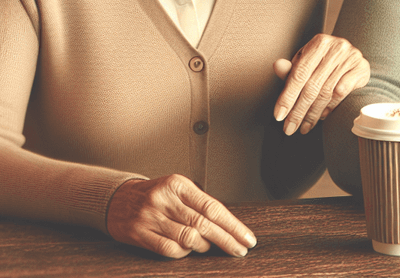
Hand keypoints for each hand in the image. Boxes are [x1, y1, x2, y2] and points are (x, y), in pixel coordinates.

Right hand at [106, 174, 256, 258]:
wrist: (117, 199)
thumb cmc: (154, 195)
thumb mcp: (177, 189)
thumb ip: (197, 204)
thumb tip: (226, 224)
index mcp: (177, 184)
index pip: (212, 206)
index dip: (232, 224)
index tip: (246, 236)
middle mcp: (165, 199)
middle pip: (203, 223)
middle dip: (227, 239)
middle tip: (241, 249)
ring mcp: (151, 217)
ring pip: (188, 237)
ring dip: (205, 246)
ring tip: (212, 248)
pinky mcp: (139, 234)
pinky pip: (169, 249)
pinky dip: (184, 253)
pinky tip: (189, 250)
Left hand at [273, 33, 369, 134]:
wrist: (353, 59)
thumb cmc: (324, 62)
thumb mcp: (307, 63)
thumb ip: (291, 70)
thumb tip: (277, 66)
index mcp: (319, 42)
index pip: (299, 73)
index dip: (287, 96)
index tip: (278, 115)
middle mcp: (336, 47)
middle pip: (312, 85)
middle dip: (298, 110)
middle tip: (289, 128)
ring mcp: (350, 57)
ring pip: (326, 92)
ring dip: (313, 114)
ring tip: (304, 126)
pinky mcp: (361, 68)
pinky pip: (342, 93)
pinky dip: (330, 107)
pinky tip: (321, 117)